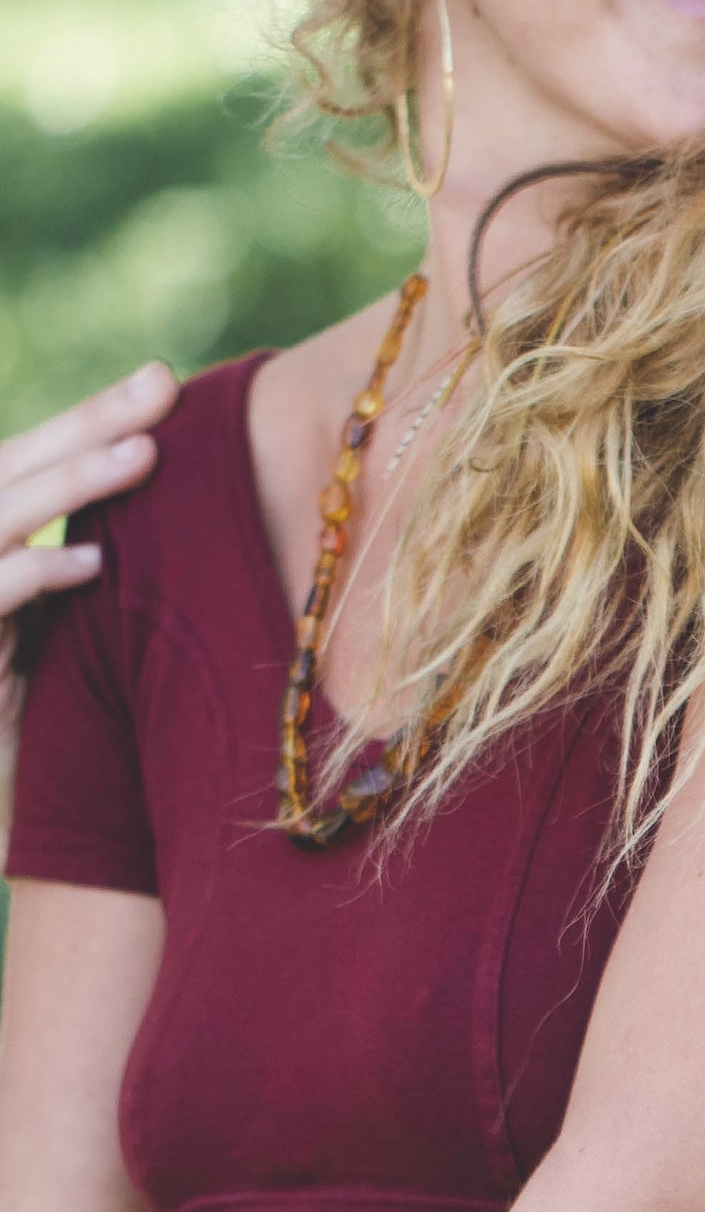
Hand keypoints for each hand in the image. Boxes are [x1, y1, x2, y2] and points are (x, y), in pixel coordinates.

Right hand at [0, 362, 173, 837]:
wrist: (1, 830)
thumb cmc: (34, 744)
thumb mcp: (65, 655)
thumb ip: (98, 593)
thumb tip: (180, 535)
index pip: (30, 466)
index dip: (89, 423)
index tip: (162, 381)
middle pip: (12, 471)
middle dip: (86, 426)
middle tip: (162, 383)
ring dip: (68, 487)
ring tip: (142, 456)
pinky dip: (32, 581)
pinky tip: (89, 568)